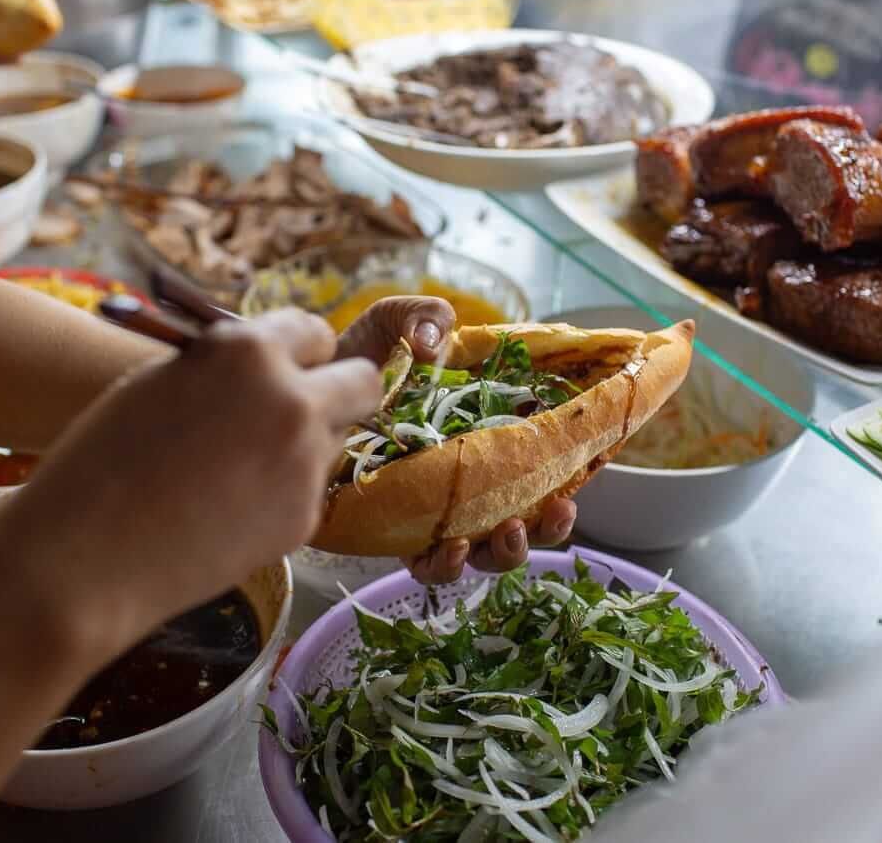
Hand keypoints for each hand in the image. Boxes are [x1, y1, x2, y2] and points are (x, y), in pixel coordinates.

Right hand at [0, 310, 379, 658]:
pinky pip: (312, 489)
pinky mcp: (306, 515)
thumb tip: (271, 363)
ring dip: (311, 442)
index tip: (293, 365)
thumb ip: (226, 367)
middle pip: (363, 381)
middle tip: (306, 408)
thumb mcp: (163, 381)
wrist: (87, 555)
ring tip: (244, 467)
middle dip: (339, 390)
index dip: (301, 351)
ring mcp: (306, 460)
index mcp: (248, 350)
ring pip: (340, 438)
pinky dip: (286, 493)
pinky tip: (233, 508)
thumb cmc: (105, 459)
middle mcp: (292, 399)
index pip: (314, 331)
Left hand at [336, 295, 578, 583]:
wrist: (306, 386)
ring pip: (482, 552)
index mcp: (485, 439)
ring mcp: (431, 509)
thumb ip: (424, 318)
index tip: (575, 487)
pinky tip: (450, 546)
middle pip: (520, 522)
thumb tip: (433, 345)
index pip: (538, 472)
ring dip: (505, 552)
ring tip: (506, 531)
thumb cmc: (362, 356)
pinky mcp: (394, 530)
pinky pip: (427, 564)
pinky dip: (445, 564)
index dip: (563, 488)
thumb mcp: (397, 322)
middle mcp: (465, 481)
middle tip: (551, 511)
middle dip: (543, 530)